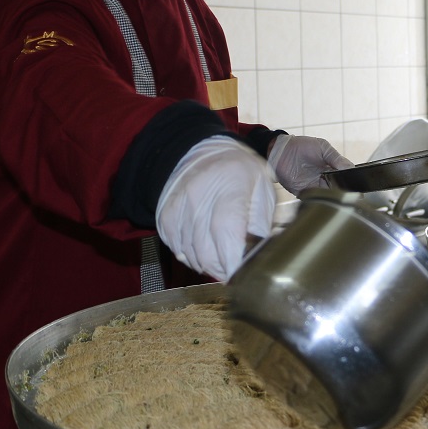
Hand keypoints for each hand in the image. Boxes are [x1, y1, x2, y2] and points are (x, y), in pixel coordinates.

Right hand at [155, 136, 276, 281]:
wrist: (203, 152)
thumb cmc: (239, 174)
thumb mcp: (262, 190)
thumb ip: (262, 224)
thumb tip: (257, 257)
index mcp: (230, 186)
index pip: (226, 232)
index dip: (231, 261)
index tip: (239, 275)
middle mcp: (199, 195)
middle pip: (205, 250)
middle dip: (220, 269)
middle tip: (231, 271)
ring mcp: (179, 205)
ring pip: (189, 253)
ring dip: (205, 264)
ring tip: (218, 259)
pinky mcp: (165, 214)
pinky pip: (175, 248)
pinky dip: (189, 256)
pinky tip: (201, 249)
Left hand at [268, 135, 353, 194]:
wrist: (280, 150)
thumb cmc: (302, 146)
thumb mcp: (322, 147)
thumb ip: (336, 158)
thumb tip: (351, 167)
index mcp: (331, 169)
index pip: (344, 179)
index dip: (350, 183)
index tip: (356, 186)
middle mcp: (324, 180)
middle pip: (337, 190)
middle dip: (342, 192)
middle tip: (346, 192)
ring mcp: (313, 187)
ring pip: (326, 197)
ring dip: (331, 198)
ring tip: (336, 196)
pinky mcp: (302, 192)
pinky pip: (313, 200)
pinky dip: (318, 201)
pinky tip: (323, 199)